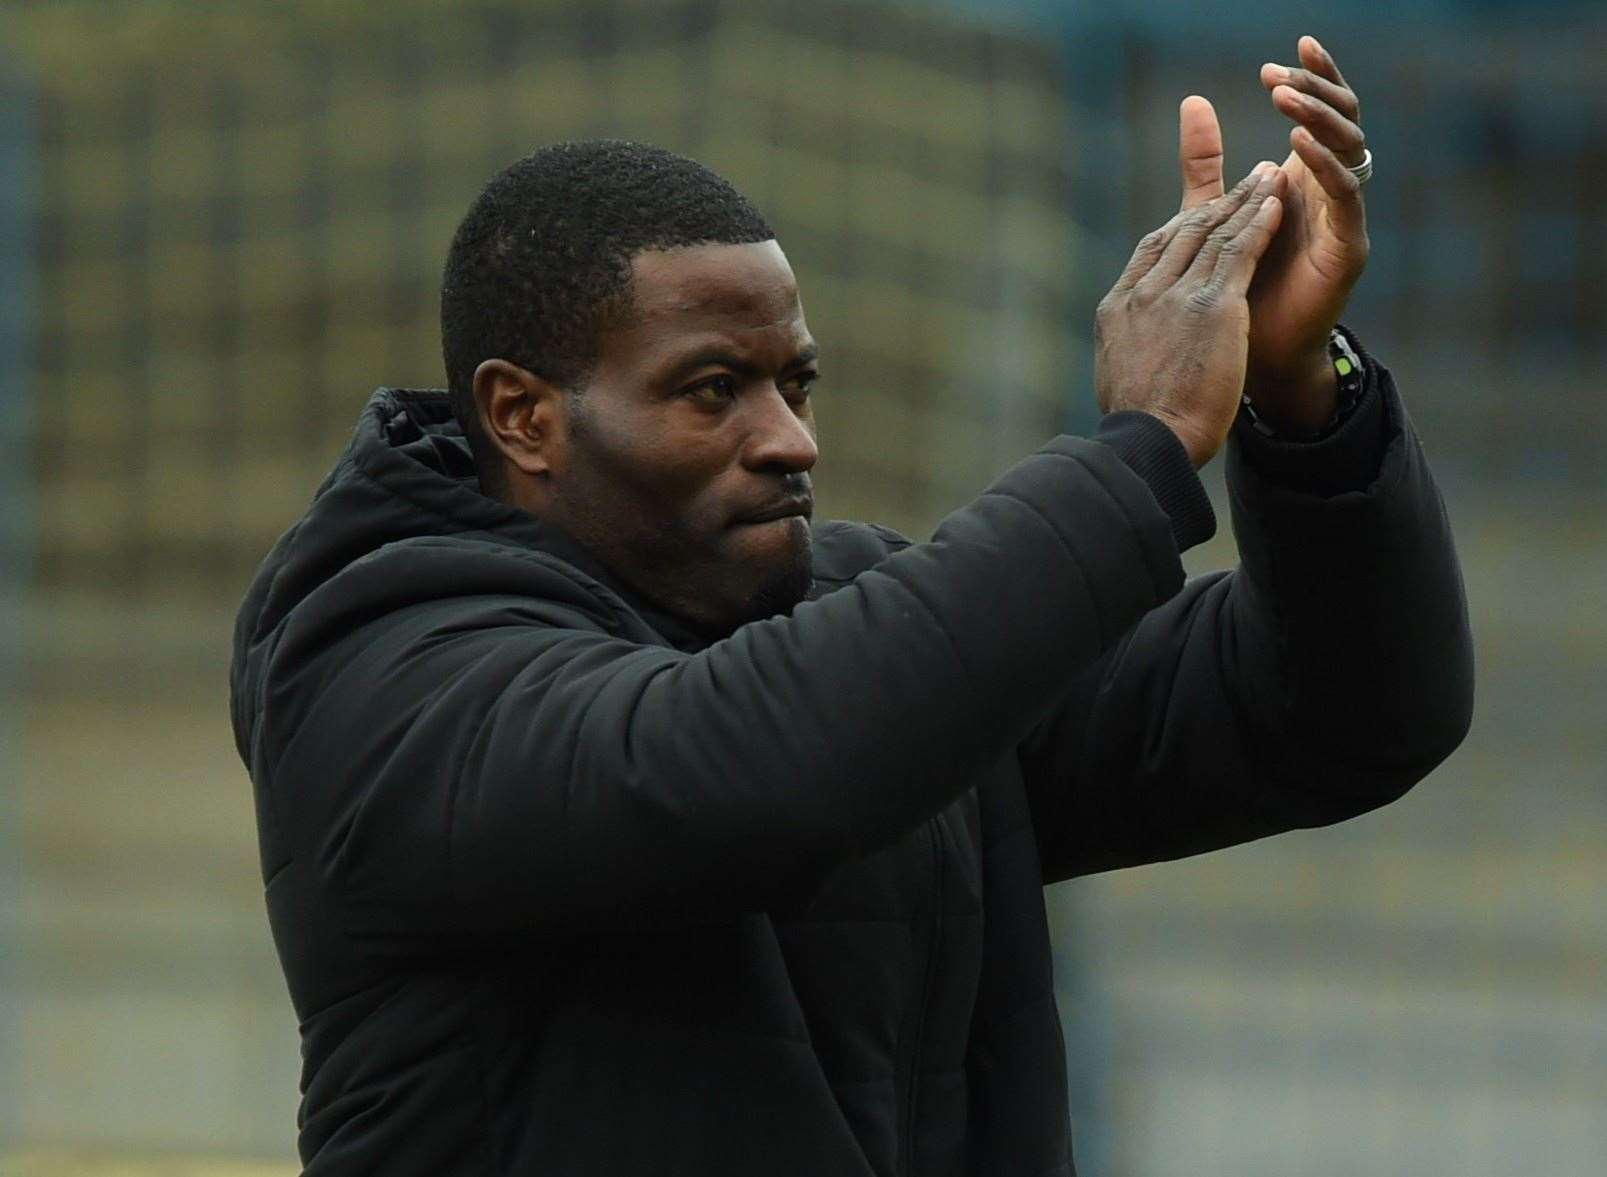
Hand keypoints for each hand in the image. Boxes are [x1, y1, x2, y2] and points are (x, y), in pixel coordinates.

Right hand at [1096, 166, 1285, 467]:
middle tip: (1249, 179)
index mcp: (1119, 308)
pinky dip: (1259, 224)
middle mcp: (1144, 293)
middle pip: (1184, 233)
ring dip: (1246, 201)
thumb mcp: (1120, 376)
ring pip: (1215, 235)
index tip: (1205, 211)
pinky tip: (1278, 204)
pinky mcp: (1213, 306)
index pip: (1153, 251)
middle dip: (1220, 202)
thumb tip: (1131, 355)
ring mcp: (1176, 296)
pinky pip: (1239, 252)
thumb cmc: (1138, 426)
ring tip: (1270, 177)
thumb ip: (1130, 350)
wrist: (1149, 439)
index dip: (1182, 226)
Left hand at [1178, 36, 1368, 432]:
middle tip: (1280, 75)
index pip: (1321, 112)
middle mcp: (1330, 191)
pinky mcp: (1348, 248)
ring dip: (1319, 120)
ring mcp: (1344, 218)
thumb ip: (1206, 162)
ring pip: (1350, 150)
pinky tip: (1295, 150)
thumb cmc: (1237, 288)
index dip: (1309, 81)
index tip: (1274, 61)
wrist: (1252, 358)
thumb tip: (1192, 100)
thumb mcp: (1214, 213)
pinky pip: (1346, 197)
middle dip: (1315, 91)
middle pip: (1343, 120)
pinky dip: (1325, 168)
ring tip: (1285, 98)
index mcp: (1305, 178)